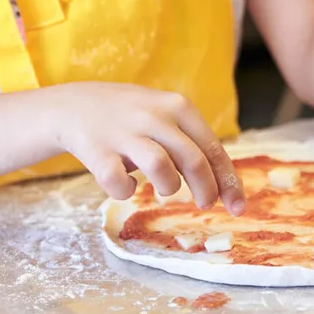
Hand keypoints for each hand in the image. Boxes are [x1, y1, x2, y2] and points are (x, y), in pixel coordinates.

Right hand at [50, 83, 244, 214]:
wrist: (75, 105)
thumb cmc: (134, 119)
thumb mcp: (168, 118)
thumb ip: (193, 145)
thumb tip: (226, 186)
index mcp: (179, 107)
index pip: (214, 150)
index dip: (229, 182)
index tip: (238, 207)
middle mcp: (154, 116)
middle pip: (194, 161)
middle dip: (206, 190)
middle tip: (204, 204)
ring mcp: (124, 132)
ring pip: (161, 169)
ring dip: (168, 187)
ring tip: (163, 188)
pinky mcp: (97, 149)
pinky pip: (118, 182)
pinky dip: (124, 191)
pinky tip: (124, 185)